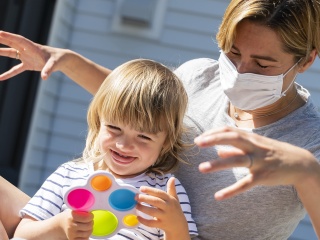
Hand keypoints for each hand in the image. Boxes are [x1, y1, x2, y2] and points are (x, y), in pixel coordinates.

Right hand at [0, 31, 65, 80]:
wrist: (62, 61)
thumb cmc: (58, 59)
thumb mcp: (54, 64)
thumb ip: (48, 70)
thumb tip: (44, 77)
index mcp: (33, 47)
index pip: (19, 40)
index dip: (9, 36)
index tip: (0, 33)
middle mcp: (28, 50)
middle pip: (12, 43)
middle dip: (2, 39)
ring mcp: (27, 57)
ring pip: (11, 53)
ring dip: (1, 52)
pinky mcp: (28, 64)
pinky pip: (16, 69)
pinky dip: (9, 74)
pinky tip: (0, 78)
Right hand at [60, 210, 92, 239]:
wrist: (60, 223)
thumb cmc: (71, 216)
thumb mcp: (75, 210)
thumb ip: (83, 211)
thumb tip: (92, 210)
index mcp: (72, 216)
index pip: (87, 218)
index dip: (91, 216)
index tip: (90, 215)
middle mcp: (71, 226)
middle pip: (89, 226)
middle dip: (91, 223)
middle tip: (89, 221)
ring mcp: (71, 234)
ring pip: (88, 233)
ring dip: (90, 229)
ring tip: (86, 226)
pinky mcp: (72, 239)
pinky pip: (84, 239)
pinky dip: (86, 236)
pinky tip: (84, 231)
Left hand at [135, 177, 189, 239]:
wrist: (179, 226)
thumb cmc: (175, 209)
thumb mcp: (174, 198)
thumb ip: (171, 188)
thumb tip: (172, 178)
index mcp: (170, 199)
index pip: (160, 193)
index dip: (150, 190)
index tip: (141, 188)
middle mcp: (168, 207)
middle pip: (156, 201)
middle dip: (145, 199)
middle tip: (136, 197)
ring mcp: (164, 216)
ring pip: (153, 212)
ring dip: (143, 208)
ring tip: (136, 205)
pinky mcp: (161, 225)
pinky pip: (151, 223)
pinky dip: (144, 221)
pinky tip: (138, 217)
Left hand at [195, 126, 318, 199]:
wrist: (299, 163)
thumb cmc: (272, 152)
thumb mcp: (254, 147)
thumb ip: (235, 149)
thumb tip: (219, 151)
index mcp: (250, 138)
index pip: (228, 130)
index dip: (213, 133)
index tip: (199, 139)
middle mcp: (254, 146)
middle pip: (232, 138)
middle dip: (214, 139)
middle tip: (197, 143)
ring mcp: (259, 161)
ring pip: (237, 160)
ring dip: (218, 164)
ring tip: (201, 168)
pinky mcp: (263, 176)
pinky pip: (245, 184)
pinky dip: (232, 190)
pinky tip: (218, 196)